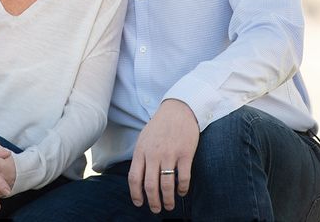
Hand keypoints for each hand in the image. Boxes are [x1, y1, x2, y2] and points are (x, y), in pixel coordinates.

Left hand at [128, 99, 198, 213]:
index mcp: (141, 151)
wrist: (178, 110)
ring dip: (168, 200)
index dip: (136, 194)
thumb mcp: (144, 138)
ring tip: (169, 206)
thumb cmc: (160, 125)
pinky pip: (183, 178)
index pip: (134, 178)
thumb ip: (141, 157)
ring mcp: (170, 154)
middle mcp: (154, 154)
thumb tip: (138, 178)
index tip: (139, 203)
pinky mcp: (185, 154)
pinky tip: (182, 192)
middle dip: (153, 202)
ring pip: (166, 185)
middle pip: (150, 185)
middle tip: (156, 209)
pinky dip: (182, 189)